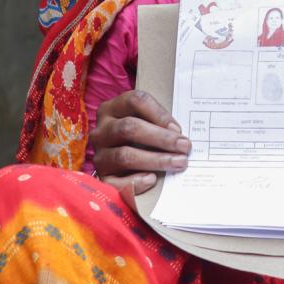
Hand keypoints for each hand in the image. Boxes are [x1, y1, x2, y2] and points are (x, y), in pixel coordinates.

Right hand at [89, 90, 190, 205]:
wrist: (123, 169)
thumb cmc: (141, 141)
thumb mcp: (147, 125)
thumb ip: (159, 124)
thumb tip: (181, 137)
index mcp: (112, 109)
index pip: (135, 101)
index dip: (159, 114)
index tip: (178, 128)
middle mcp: (101, 131)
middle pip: (129, 128)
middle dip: (161, 138)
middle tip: (184, 146)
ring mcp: (99, 155)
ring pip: (125, 155)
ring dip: (155, 159)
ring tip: (178, 163)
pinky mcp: (101, 179)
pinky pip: (116, 182)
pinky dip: (135, 181)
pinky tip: (152, 179)